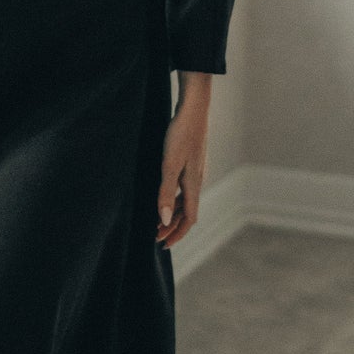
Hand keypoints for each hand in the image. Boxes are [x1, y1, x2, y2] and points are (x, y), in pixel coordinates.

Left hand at [156, 74, 211, 247]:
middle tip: (156, 237)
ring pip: (187, 200)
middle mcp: (198, 180)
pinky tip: (166, 195)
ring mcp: (196, 171)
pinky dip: (175, 199)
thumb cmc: (181, 135)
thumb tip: (165, 221)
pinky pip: (185, 189)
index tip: (163, 244)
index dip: (177, 234)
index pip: (189, 219)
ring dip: (174, 213)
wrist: (193, 109)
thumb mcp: (169, 165)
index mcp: (194, 184)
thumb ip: (166, 193)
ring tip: (158, 221)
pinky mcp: (192, 162)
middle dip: (173, 227)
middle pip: (188, 212)